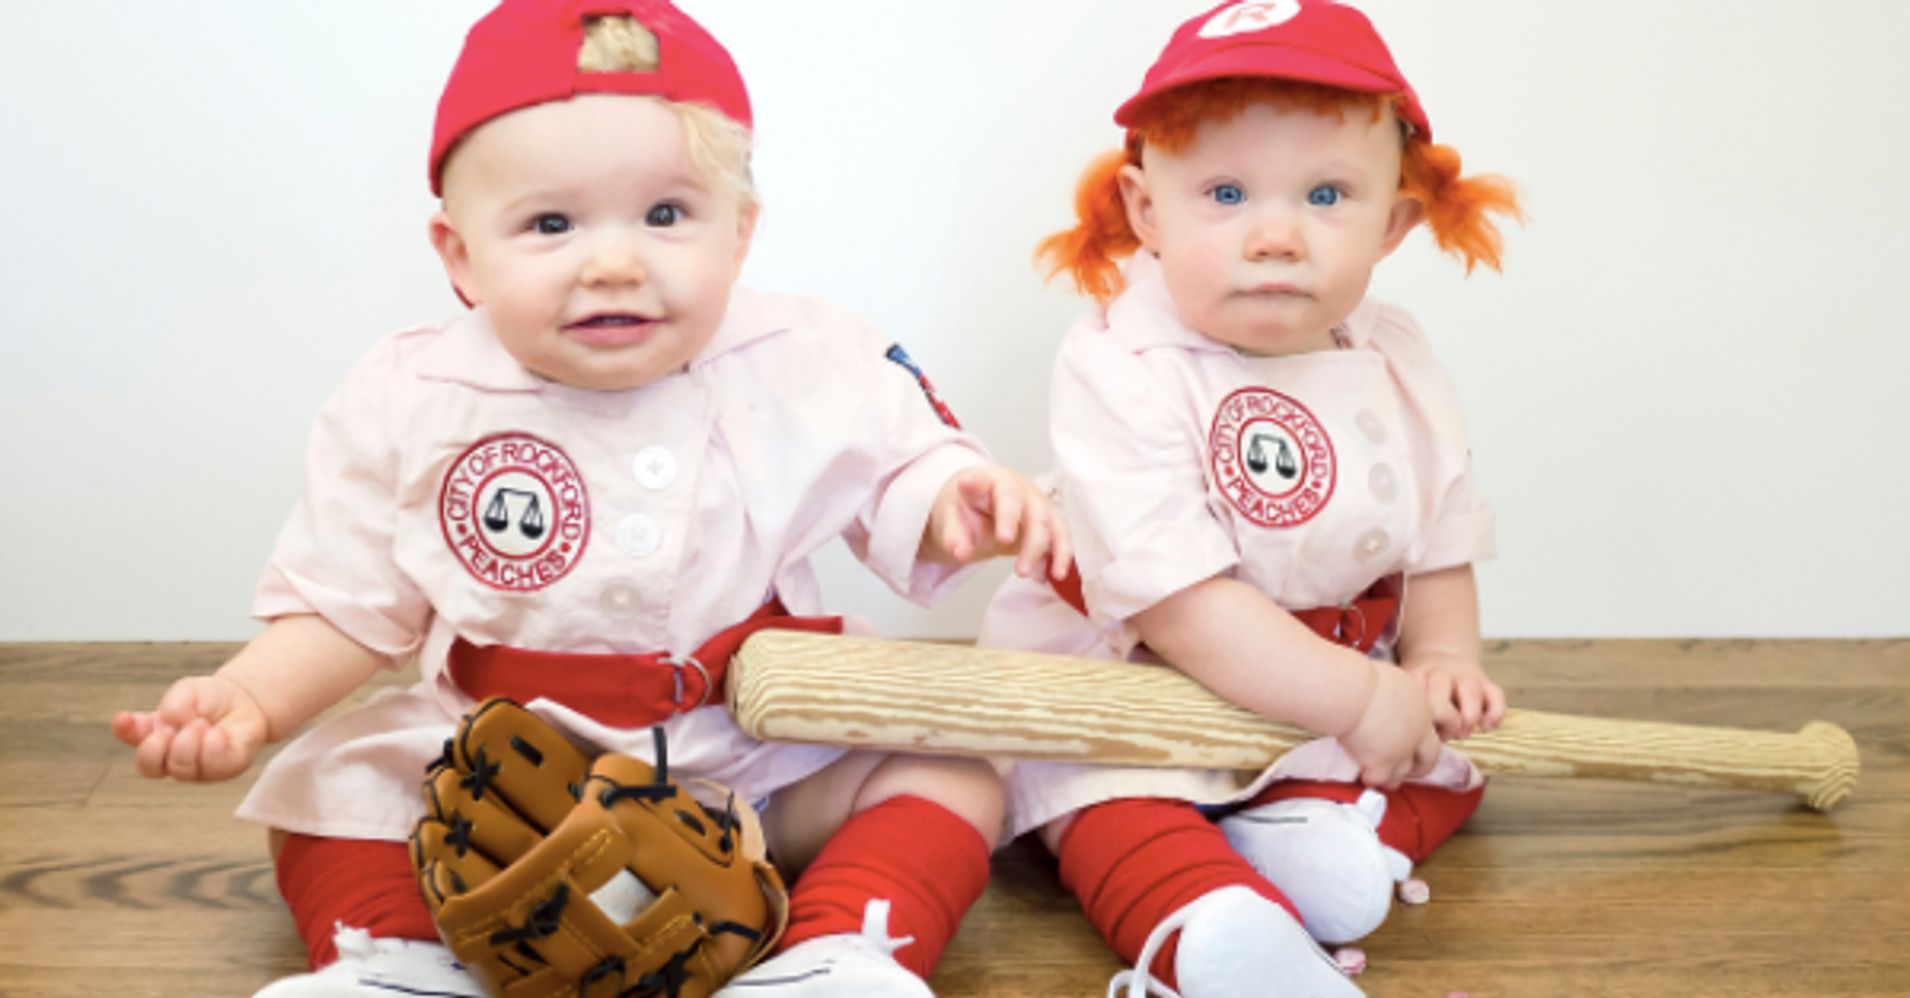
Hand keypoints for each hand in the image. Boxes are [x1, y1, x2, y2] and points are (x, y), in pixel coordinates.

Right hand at [111, 673, 270, 781]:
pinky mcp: (225, 767)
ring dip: (187, 746)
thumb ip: (174, 705)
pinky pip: (214, 768)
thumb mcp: (188, 691)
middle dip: (156, 748)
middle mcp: (171, 756)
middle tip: (172, 729)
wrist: (245, 701)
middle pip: (150, 768)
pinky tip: (215, 734)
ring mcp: (197, 767)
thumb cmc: (209, 699)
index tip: (124, 718)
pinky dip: (211, 749)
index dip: (124, 730)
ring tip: (200, 724)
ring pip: (181, 771)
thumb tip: (169, 721)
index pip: (132, 738)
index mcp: (154, 735)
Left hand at [923, 465, 1071, 579]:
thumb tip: (961, 555)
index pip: (1000, 491)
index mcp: (994, 482)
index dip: (997, 502)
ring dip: (1041, 551)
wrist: (982, 502)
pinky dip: (1061, 556)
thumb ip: (954, 536)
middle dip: (1027, 539)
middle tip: (1012, 559)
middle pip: (1033, 512)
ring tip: (1024, 573)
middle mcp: (1022, 491)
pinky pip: (1060, 538)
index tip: (969, 488)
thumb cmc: (968, 507)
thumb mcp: (952, 517)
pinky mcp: (1049, 521)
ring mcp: (1039, 505)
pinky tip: (1056, 574)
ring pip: (1050, 526)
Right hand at [1337, 661, 1442, 788]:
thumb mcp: (1394, 679)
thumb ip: (1400, 695)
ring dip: (1394, 777)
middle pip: (1430, 757)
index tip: (1427, 737)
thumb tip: (1390, 698)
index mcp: (1422, 706)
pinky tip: (1362, 774)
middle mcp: (1418, 731)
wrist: (1352, 693)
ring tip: (1382, 777)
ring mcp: (1402, 750)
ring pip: (1405, 773)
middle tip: (1410, 769)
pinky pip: (1380, 779)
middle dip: (1421, 767)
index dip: (1439, 731)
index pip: (1447, 720)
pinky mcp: (1382, 764)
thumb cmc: (1362, 679)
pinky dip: (1372, 779)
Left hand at [1404, 654, 1505, 741]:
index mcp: (1418, 676)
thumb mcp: (1409, 694)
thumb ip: (1410, 713)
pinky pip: (1496, 694)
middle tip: (1444, 735)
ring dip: (1469, 716)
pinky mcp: (1486, 684)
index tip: (1421, 731)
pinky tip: (1487, 727)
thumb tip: (1415, 744)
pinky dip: (1495, 712)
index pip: (1415, 689)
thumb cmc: (1422, 690)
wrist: (1441, 655)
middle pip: (1441, 686)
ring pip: (1470, 690)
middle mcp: (1442, 674)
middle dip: (1444, 714)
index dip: (1419, 714)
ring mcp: (1465, 678)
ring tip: (1463, 734)